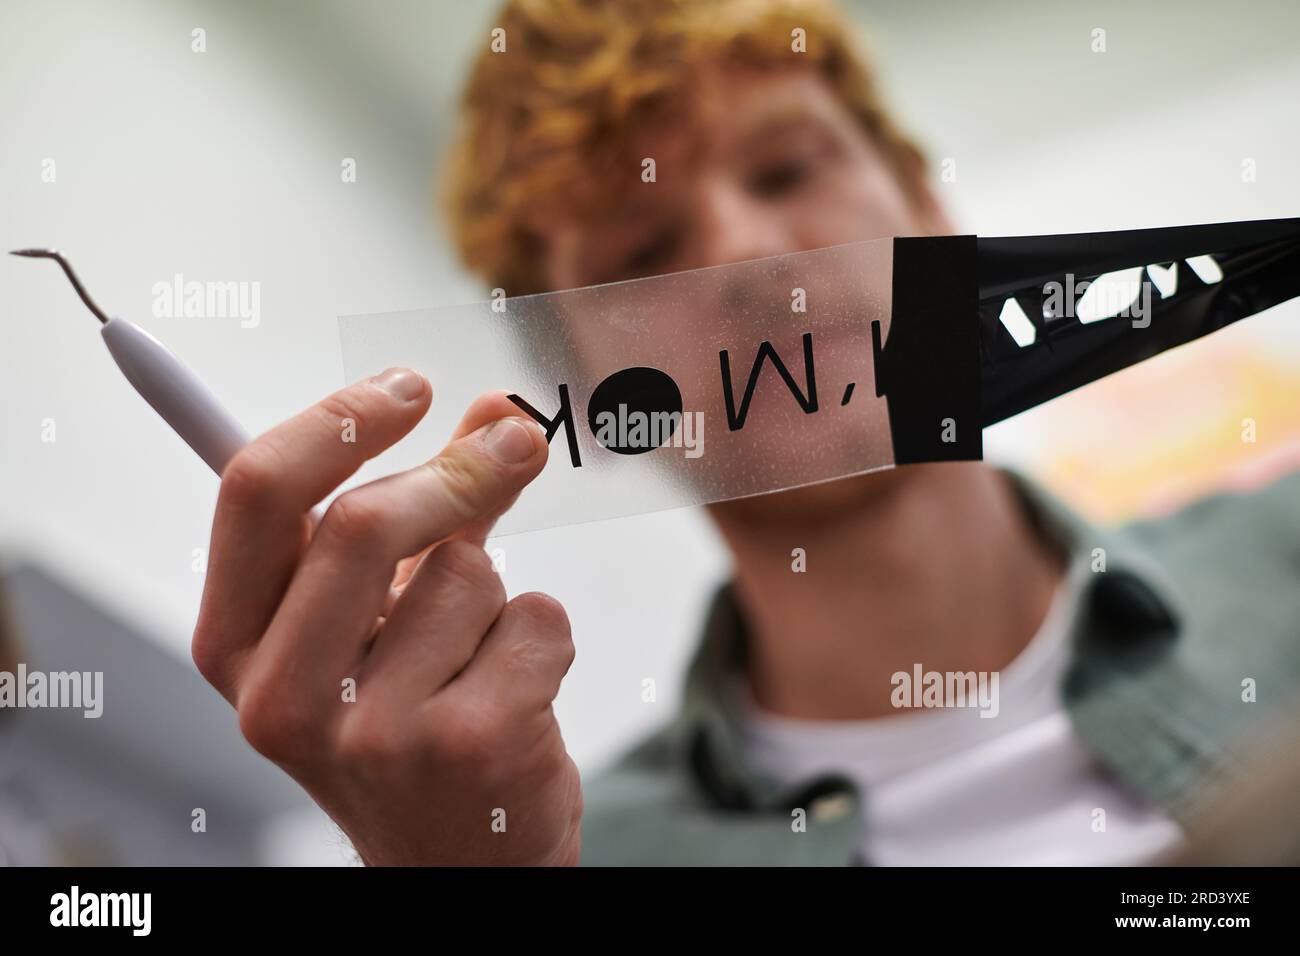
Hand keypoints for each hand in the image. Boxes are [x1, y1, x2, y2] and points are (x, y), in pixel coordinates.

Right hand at [191, 368, 580, 865]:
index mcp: (236, 645)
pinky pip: (536, 618)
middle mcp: (282, 695)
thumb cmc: (412, 719)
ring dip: (495, 592)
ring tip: (476, 660)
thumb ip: (430, 507)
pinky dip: (543, 637)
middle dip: (459, 469)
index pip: (255, 493)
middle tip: (517, 439)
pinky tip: (514, 698)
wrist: (460, 857)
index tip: (407, 384)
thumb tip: (496, 408)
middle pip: (363, 521)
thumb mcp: (384, 616)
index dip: (336, 419)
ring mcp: (374, 731)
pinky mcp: (469, 747)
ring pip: (468, 571)